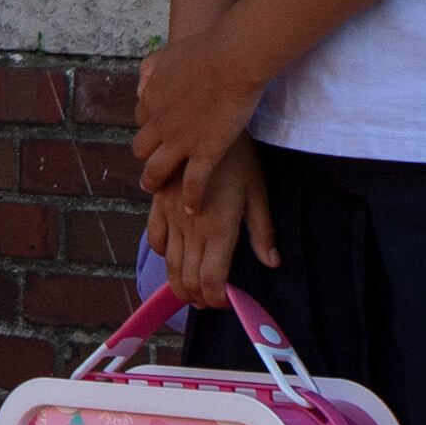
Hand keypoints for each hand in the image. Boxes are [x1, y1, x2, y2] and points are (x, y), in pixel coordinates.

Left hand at [130, 22, 262, 202]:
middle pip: (142, 149)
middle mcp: (160, 124)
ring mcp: (181, 142)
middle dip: (146, 156)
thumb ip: (150, 70)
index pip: (142, 120)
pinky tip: (194, 210)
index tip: (158, 131)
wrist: (231, 60)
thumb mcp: (167, 54)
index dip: (150, 126)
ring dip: (154, 182)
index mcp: (151, 99)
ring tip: (156, 191)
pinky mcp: (205, 154)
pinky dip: (192, 199)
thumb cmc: (206, 50)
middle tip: (154, 163)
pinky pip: (193, 184)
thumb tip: (140, 87)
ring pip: (156, 171)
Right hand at [145, 139, 278, 309]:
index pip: (211, 280)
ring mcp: (170, 217)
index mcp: (218, 229)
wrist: (204, 122)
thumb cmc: (239, 157)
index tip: (225, 302)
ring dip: (179, 283)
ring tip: (191, 290)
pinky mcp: (158, 204)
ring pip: (169, 264)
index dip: (216, 298)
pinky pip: (154, 238)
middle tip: (209, 301)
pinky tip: (173, 254)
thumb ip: (262, 230)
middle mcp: (191, 229)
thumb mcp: (258, 192)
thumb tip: (272, 262)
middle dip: (197, 297)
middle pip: (187, 278)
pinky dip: (163, 254)